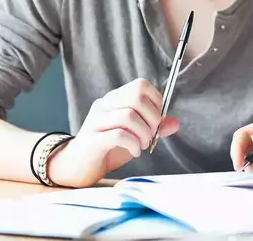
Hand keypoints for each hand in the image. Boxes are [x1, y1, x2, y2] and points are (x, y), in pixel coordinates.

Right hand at [48, 79, 179, 187]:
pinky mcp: (91, 140)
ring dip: (144, 133)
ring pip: (128, 116)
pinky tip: (135, 151)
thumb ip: (154, 127)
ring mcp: (95, 121)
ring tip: (143, 145)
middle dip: (152, 118)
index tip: (157, 120)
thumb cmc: (108, 147)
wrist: (78, 166)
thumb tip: (175, 123)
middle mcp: (104, 106)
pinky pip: (118, 135)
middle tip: (151, 135)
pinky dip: (133, 144)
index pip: (140, 85)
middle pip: (136, 97)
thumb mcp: (135, 135)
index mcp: (114, 99)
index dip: (156, 101)